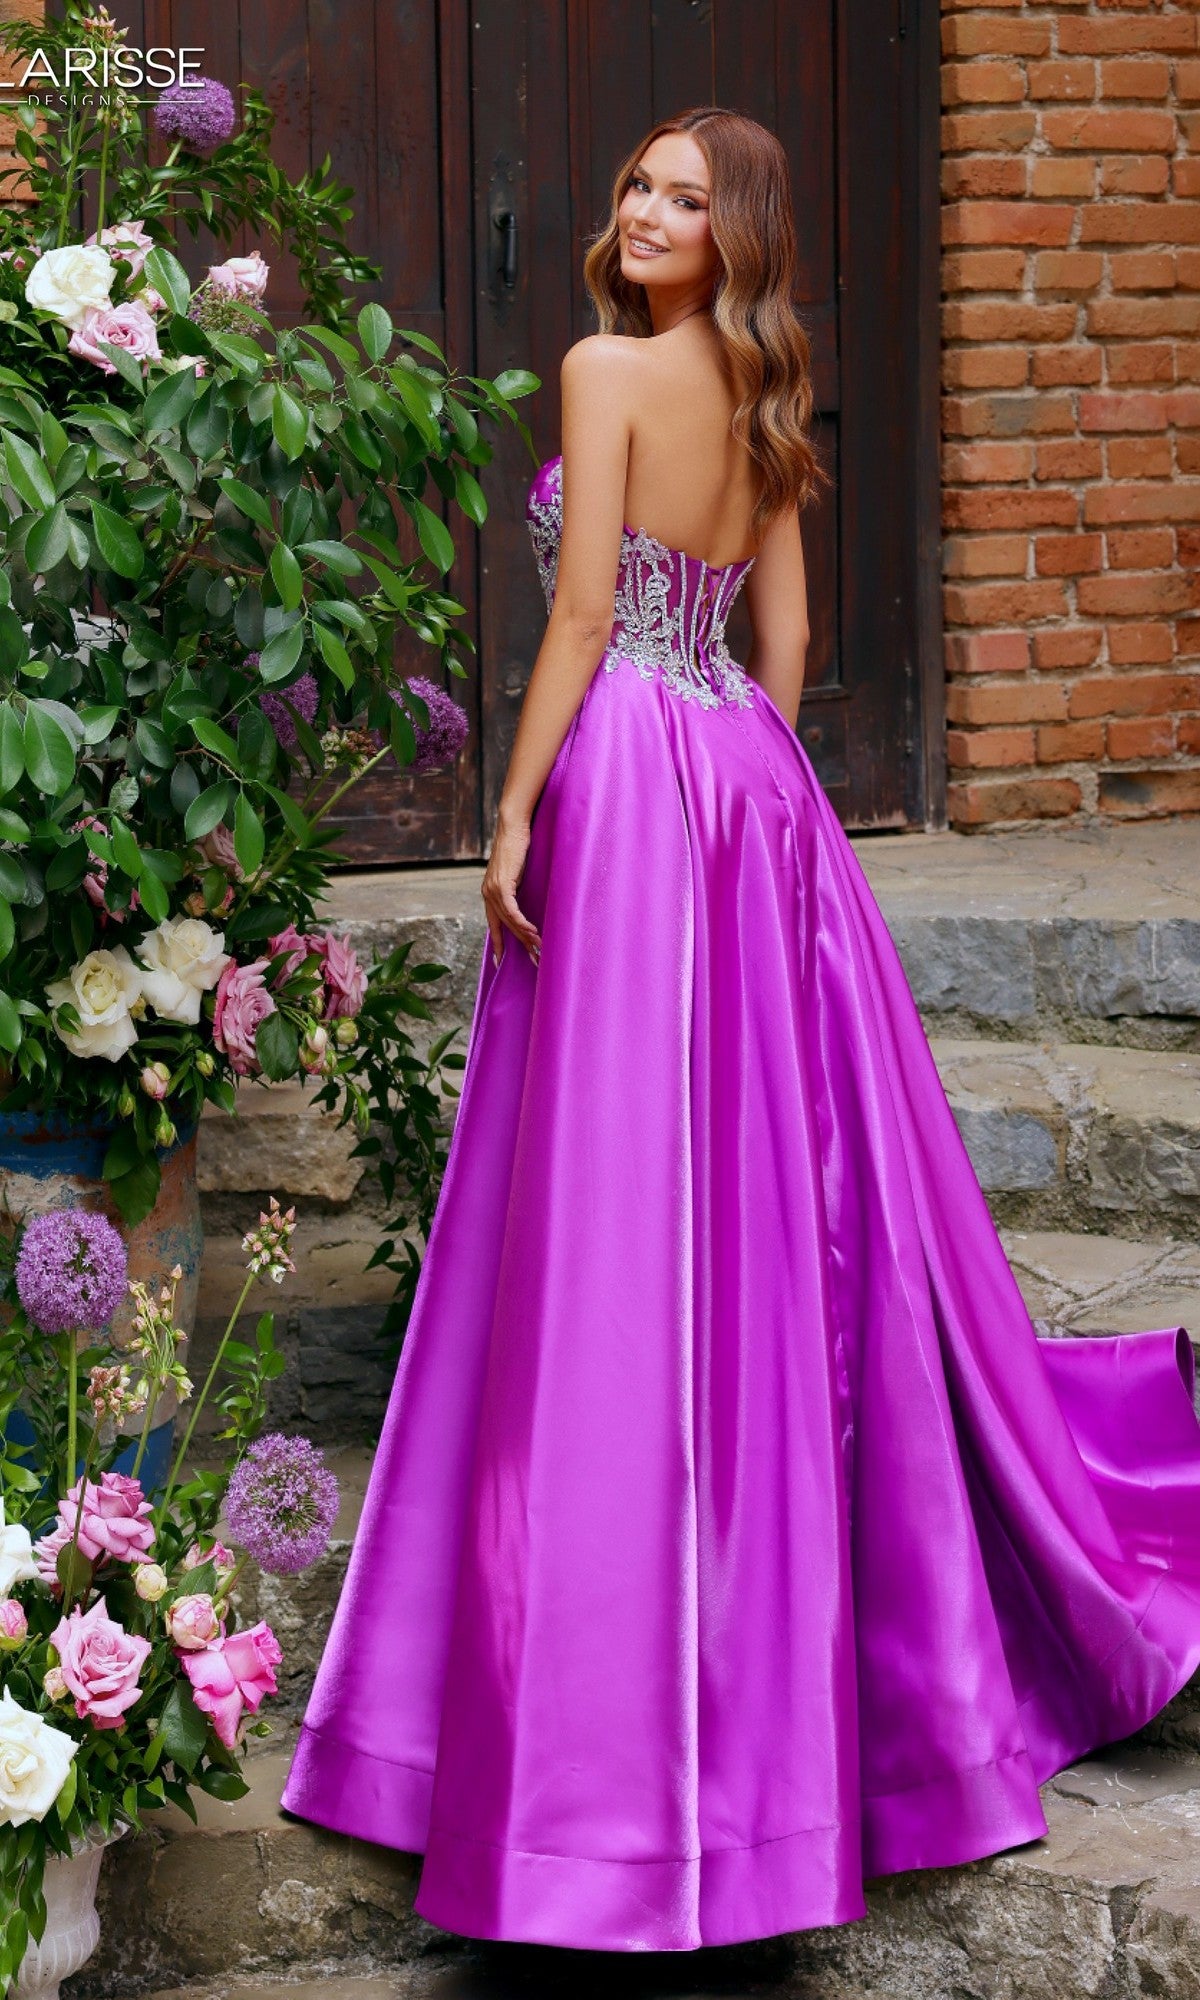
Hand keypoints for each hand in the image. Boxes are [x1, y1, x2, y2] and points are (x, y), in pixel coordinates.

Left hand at [481, 814, 540, 966]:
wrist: (513, 827)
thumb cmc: (518, 846)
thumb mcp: (516, 872)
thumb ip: (516, 888)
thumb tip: (527, 901)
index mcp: (489, 893)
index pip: (494, 924)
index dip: (497, 943)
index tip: (500, 962)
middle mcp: (487, 893)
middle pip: (503, 926)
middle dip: (518, 945)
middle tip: (533, 960)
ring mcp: (493, 889)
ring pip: (508, 921)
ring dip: (524, 936)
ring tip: (537, 949)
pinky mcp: (501, 884)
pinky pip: (511, 911)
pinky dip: (521, 923)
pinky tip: (532, 932)